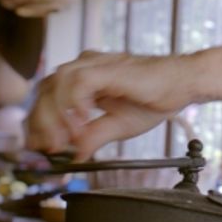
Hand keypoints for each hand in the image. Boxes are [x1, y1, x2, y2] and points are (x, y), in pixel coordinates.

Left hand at [25, 51, 195, 159]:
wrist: (183, 84)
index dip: (38, 122)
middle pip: (45, 90)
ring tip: (65, 140)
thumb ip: (93, 137)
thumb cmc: (155, 99)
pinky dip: (74, 105)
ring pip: (56, 84)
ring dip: (55, 116)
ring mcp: (95, 64)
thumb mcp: (118, 126)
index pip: (48, 96)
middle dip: (41, 122)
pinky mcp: (108, 67)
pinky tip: (82, 122)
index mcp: (84, 78)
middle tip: (48, 149)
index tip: (38, 147)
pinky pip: (79, 82)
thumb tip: (74, 157)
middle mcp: (85, 66)